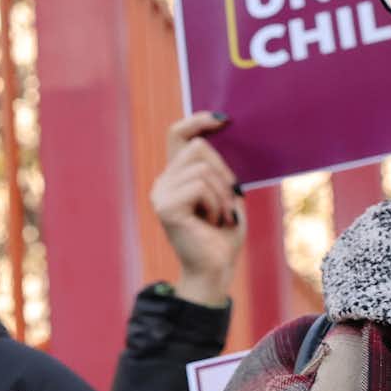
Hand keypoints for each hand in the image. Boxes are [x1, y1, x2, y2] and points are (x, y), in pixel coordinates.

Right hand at [152, 112, 242, 307]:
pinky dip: (216, 205)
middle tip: (228, 203)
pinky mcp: (166, 206)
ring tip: (221, 218)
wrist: (215, 270)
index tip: (224, 120)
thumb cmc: (223, 236)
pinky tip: (213, 222)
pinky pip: (200, 187)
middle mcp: (163, 182)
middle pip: (197, 148)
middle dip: (223, 173)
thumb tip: (222, 134)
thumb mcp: (226, 195)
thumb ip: (218, 169)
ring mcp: (161, 194)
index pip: (178, 134)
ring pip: (202, 169)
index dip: (198, 121)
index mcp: (175, 177)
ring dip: (222, 195)